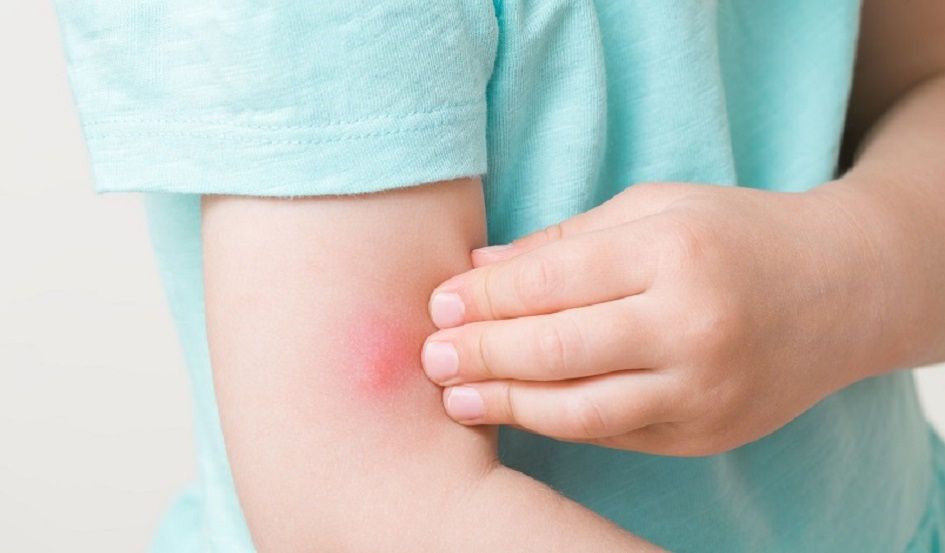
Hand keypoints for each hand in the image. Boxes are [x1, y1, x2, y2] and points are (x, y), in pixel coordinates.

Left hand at [420, 181, 887, 454]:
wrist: (841, 290)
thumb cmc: (734, 234)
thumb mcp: (655, 209)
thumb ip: (566, 242)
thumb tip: (478, 271)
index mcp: (674, 253)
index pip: (552, 283)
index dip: (486, 298)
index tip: (440, 303)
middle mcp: (692, 327)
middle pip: (557, 351)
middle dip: (483, 355)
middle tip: (430, 356)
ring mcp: (703, 390)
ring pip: (580, 411)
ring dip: (507, 405)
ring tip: (455, 397)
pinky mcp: (707, 433)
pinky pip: (615, 435)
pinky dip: (557, 424)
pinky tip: (517, 411)